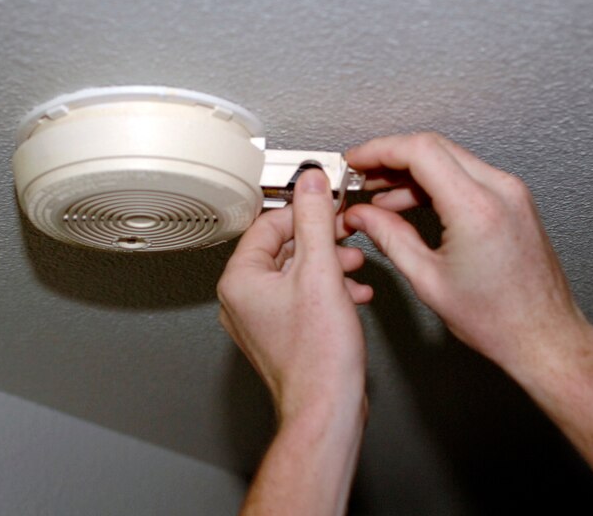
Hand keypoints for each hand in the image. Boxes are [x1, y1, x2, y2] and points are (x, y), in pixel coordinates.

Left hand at [218, 169, 370, 419]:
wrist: (327, 407)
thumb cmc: (318, 355)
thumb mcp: (321, 271)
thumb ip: (315, 220)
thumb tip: (311, 184)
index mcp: (240, 280)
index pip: (267, 225)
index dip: (303, 211)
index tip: (328, 206)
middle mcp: (242, 300)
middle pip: (282, 249)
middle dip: (320, 241)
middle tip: (345, 235)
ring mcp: (259, 321)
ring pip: (295, 274)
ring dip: (328, 265)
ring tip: (353, 265)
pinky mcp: (280, 335)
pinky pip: (300, 299)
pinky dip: (326, 290)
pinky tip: (352, 293)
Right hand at [344, 133, 585, 368]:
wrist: (542, 336)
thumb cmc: (498, 319)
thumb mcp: (428, 280)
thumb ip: (389, 238)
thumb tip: (363, 216)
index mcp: (476, 209)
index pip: (419, 151)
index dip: (379, 150)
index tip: (356, 160)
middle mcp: (499, 192)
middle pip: (433, 147)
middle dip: (390, 157)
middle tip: (361, 175)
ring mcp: (510, 193)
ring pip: (449, 158)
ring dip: (411, 171)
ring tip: (380, 195)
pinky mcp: (513, 201)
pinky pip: (466, 175)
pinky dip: (434, 182)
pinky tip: (411, 202)